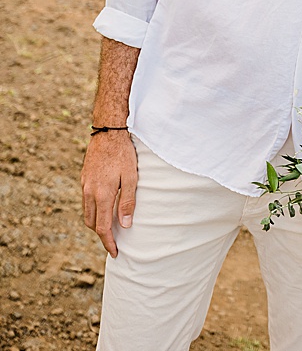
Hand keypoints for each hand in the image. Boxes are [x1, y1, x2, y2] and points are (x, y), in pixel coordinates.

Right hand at [81, 132, 137, 256]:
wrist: (108, 133)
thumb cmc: (124, 154)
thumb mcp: (132, 177)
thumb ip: (128, 202)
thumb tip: (126, 226)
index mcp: (102, 195)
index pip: (103, 227)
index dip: (109, 242)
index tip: (115, 253)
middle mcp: (89, 193)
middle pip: (92, 223)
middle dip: (102, 235)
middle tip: (115, 242)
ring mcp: (84, 186)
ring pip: (87, 213)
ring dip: (97, 223)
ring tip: (111, 228)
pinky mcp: (84, 179)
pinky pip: (86, 202)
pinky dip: (94, 210)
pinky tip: (104, 208)